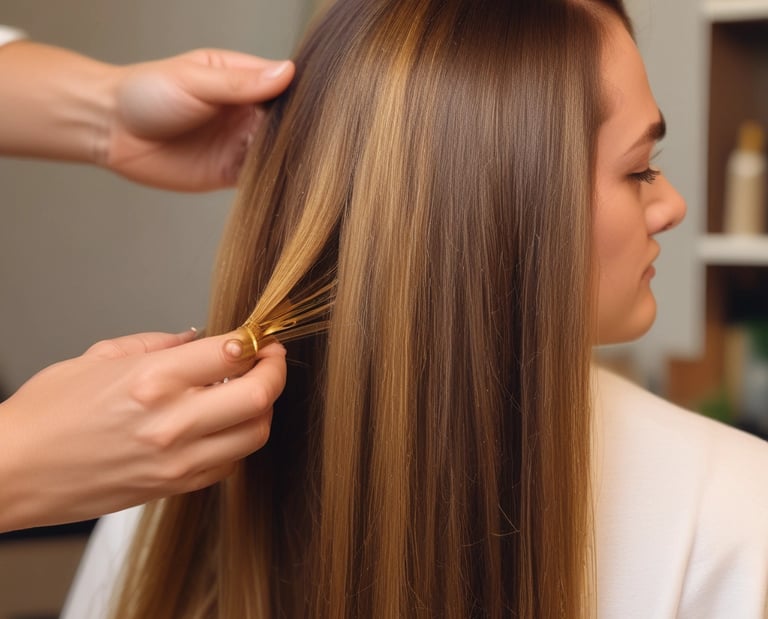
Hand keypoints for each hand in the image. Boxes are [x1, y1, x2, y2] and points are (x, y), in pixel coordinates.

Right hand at [0, 329, 285, 531]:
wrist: (13, 471)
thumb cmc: (48, 412)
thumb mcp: (101, 357)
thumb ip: (160, 343)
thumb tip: (202, 338)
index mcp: (153, 379)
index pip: (234, 352)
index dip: (257, 340)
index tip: (258, 337)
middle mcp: (172, 421)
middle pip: (260, 395)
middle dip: (276, 370)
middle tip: (270, 359)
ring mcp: (178, 460)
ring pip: (256, 433)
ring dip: (263, 408)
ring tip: (250, 391)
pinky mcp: (175, 487)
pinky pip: (231, 463)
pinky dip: (239, 439)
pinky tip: (224, 424)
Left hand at [105, 49, 293, 190]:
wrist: (110, 130)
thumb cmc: (145, 92)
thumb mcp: (195, 80)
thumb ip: (240, 82)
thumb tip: (287, 72)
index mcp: (240, 79)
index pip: (282, 86)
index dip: (299, 95)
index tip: (314, 105)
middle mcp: (244, 112)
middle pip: (285, 122)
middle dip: (296, 130)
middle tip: (309, 137)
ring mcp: (238, 143)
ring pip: (276, 151)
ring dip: (286, 156)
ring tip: (295, 157)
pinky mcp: (228, 172)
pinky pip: (258, 177)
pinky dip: (270, 179)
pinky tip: (277, 177)